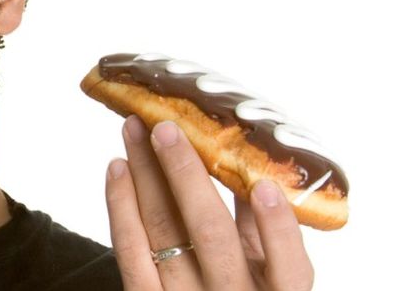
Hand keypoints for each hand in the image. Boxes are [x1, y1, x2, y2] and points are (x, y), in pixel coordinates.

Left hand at [105, 116, 312, 289]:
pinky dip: (121, 204)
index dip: (276, 226)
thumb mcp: (270, 277)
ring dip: (145, 174)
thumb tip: (253, 172)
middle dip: (185, 174)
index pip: (285, 264)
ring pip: (162, 231)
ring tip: (134, 131)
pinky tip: (118, 168)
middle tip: (166, 127)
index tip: (264, 185)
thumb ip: (265, 234)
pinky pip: (129, 250)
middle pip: (208, 233)